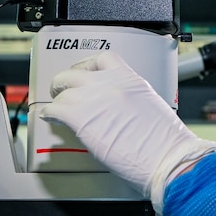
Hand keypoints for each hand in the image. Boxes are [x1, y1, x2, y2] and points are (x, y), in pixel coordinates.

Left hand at [39, 51, 215, 213]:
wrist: (166, 157)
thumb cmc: (165, 142)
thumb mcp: (151, 108)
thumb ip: (130, 101)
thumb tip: (114, 109)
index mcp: (132, 80)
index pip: (103, 59)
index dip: (88, 67)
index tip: (85, 73)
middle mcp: (112, 84)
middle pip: (76, 71)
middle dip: (66, 80)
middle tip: (63, 89)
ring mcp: (96, 98)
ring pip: (63, 88)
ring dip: (57, 97)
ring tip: (56, 105)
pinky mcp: (82, 118)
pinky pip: (55, 108)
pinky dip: (50, 112)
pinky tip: (50, 117)